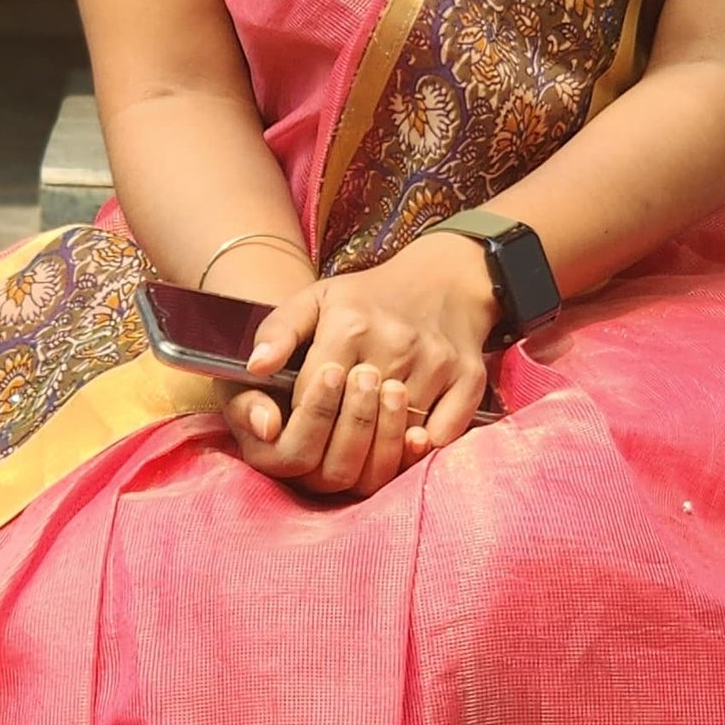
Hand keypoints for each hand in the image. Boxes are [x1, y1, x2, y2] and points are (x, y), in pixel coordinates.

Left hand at [223, 231, 498, 496]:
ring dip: (380, 445)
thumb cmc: (371, 297)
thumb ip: (278, 331)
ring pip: (400, 432)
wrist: (445, 277)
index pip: (314, 396)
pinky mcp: (469, 378)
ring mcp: (436, 363)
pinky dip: (424, 447)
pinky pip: (443, 433)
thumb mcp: (317, 299)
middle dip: (338, 436)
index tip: (298, 422)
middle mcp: (396, 344)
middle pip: (358, 421)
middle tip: (332, 439)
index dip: (302, 416)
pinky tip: (406, 441)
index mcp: (351, 326)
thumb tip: (255, 369)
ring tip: (365, 441)